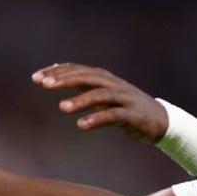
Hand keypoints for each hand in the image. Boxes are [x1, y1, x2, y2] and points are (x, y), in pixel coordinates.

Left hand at [32, 63, 168, 143]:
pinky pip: (113, 116)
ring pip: (100, 95)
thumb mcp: (104, 94)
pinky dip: (97, 119)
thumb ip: (83, 84)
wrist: (161, 122)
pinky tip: (82, 125)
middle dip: (65, 79)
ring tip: (62, 108)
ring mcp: (124, 98)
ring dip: (80, 100)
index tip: (35, 78)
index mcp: (104, 78)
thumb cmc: (127, 108)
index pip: (77, 70)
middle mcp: (113, 84)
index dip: (57, 72)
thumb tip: (57, 71)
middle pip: (87, 77)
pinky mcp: (132, 115)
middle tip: (43, 84)